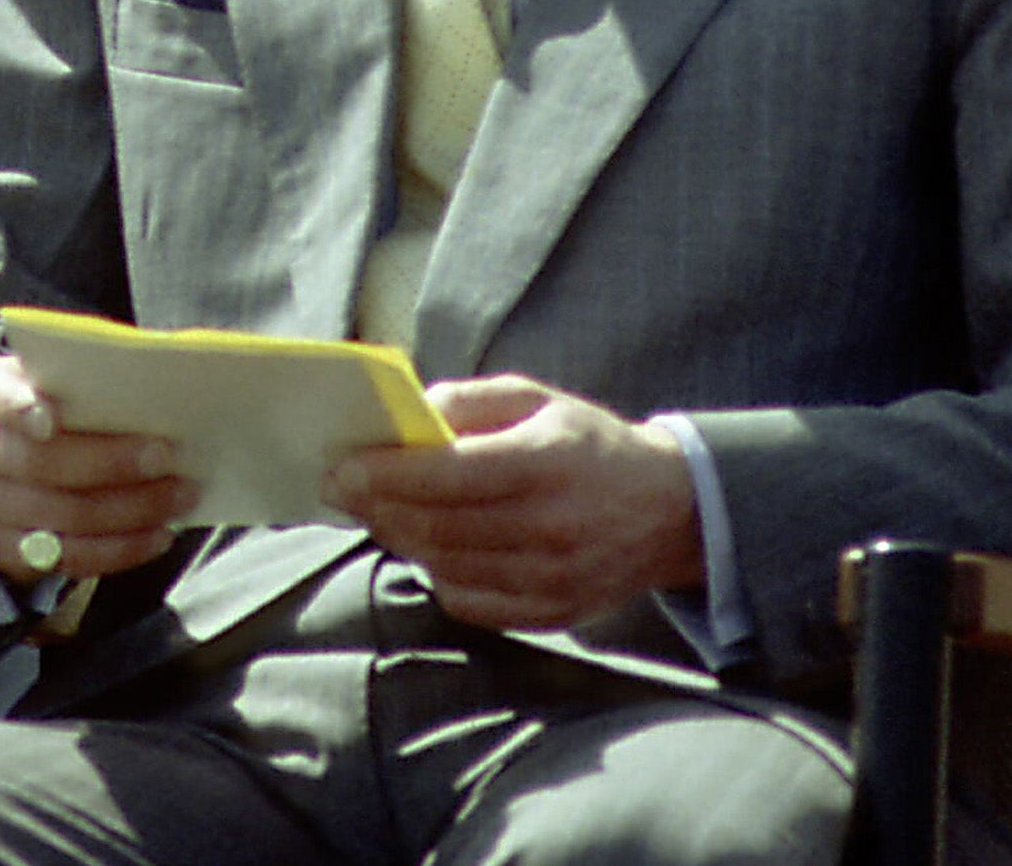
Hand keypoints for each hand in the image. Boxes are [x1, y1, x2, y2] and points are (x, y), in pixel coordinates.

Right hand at [0, 352, 195, 583]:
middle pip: (41, 463)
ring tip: (177, 498)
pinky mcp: (2, 548)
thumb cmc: (58, 411)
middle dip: (110, 463)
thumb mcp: (64, 384)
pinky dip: (120, 550)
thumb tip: (157, 395)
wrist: (13, 466)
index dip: (20, 409)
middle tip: (166, 458)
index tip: (52, 420)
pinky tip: (157, 536)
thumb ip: (93, 385)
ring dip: (129, 511)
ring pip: (61, 516)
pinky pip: (67, 558)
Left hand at [322, 375, 699, 630]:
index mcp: (546, 462)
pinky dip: (437, 573)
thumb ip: (468, 400)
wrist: (669, 511)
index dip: (385, 474)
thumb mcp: (536, 399)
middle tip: (343, 490)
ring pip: (444, 565)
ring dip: (400, 538)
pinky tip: (432, 545)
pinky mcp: (551, 613)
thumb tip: (406, 418)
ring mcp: (552, 578)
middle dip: (376, 506)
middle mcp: (551, 526)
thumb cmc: (588, 445)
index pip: (448, 474)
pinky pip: (468, 601)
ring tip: (382, 511)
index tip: (342, 468)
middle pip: (437, 525)